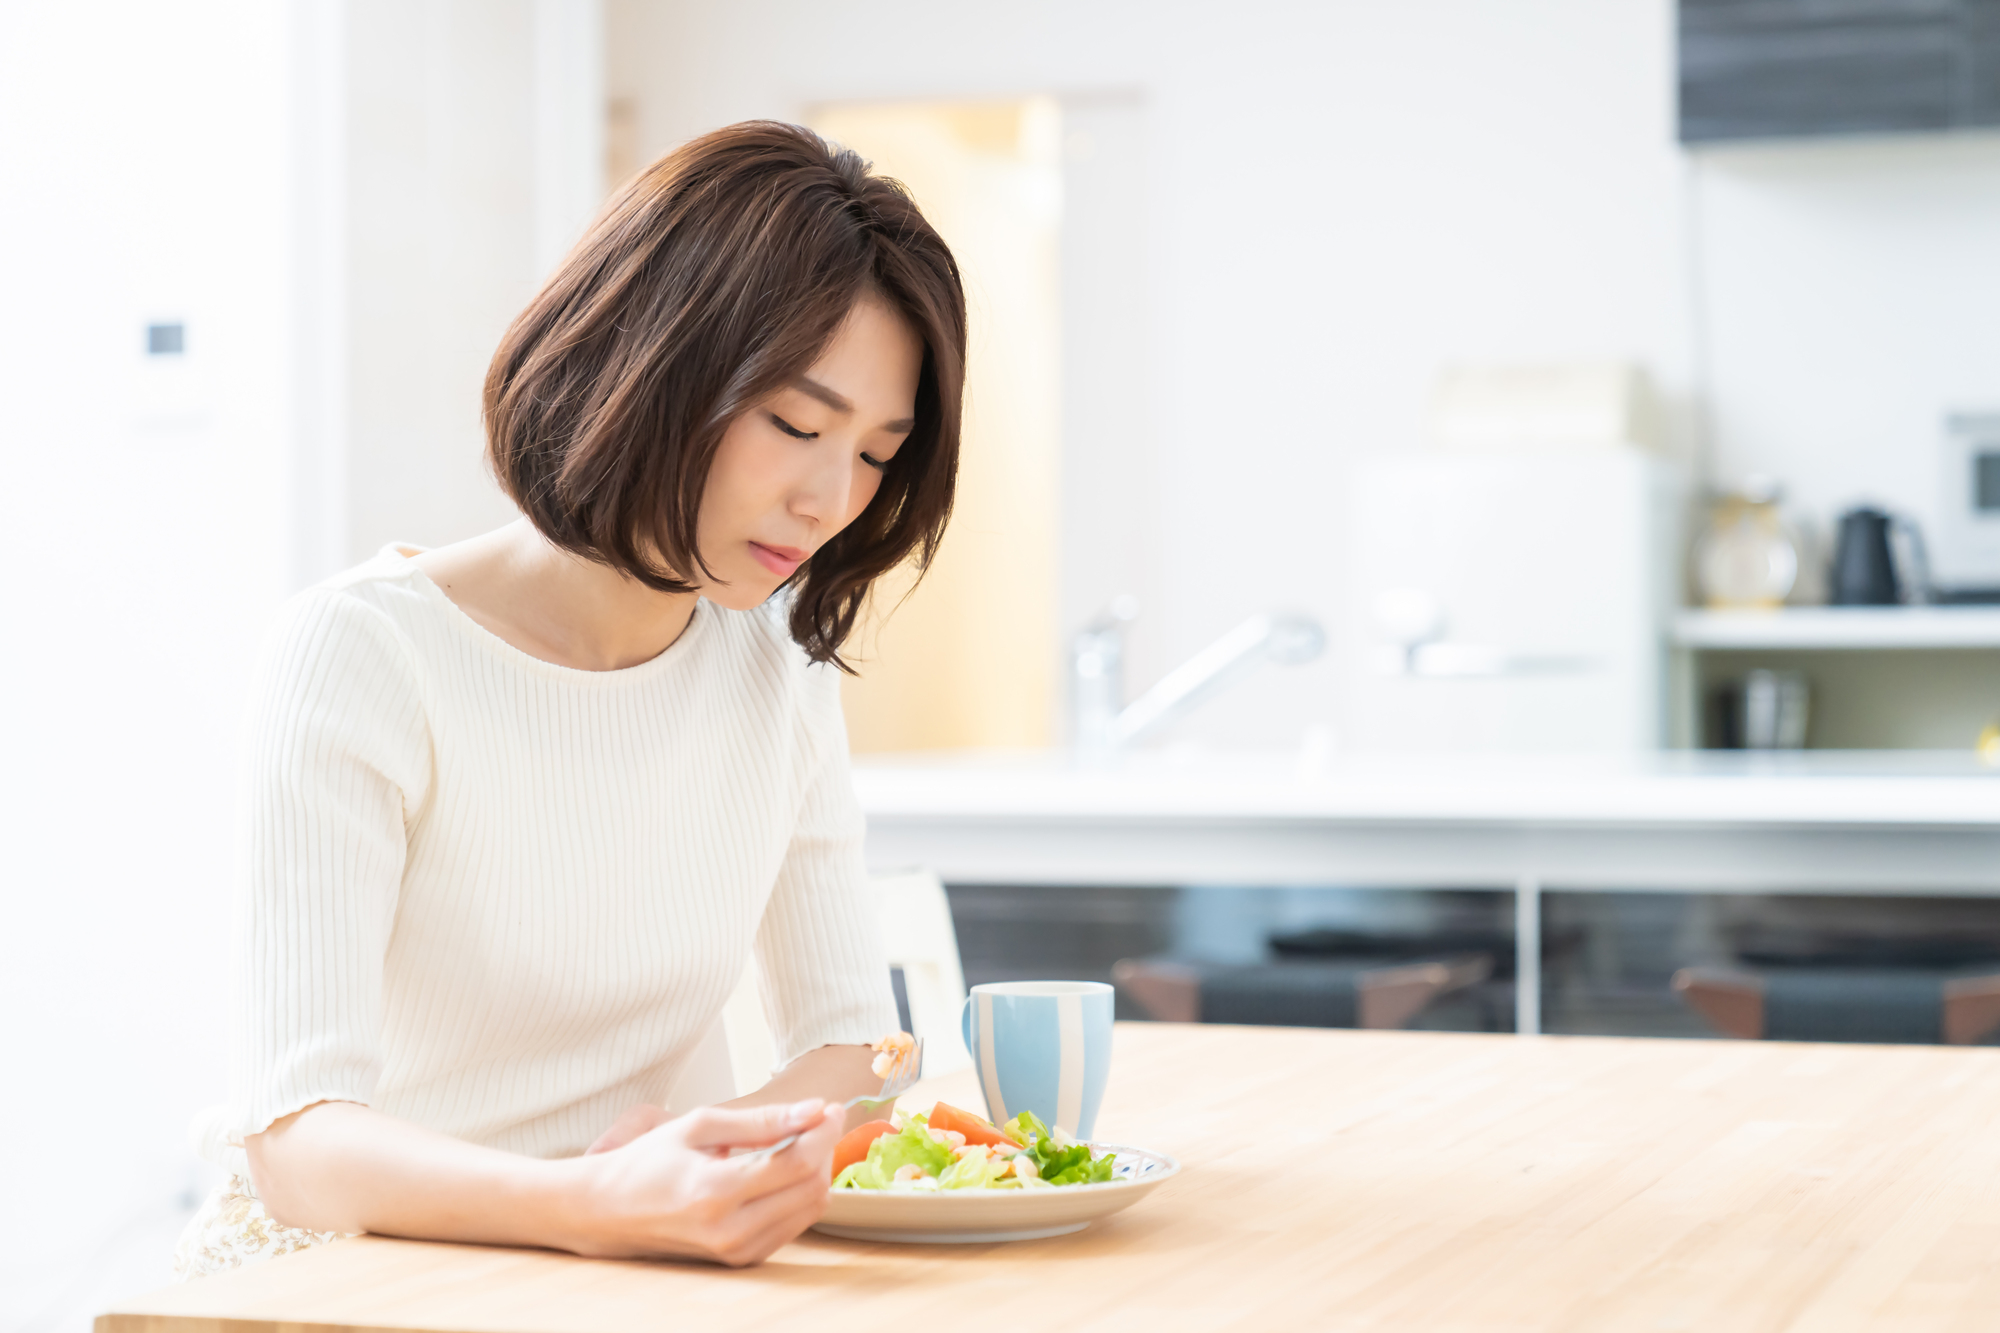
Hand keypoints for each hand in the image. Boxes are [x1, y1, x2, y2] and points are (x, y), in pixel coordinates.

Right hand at [566, 1099, 844, 1265]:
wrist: (609, 1210)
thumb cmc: (649, 1161)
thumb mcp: (699, 1126)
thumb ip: (761, 1120)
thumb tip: (814, 1111)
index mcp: (715, 1192)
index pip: (796, 1163)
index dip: (823, 1132)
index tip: (831, 1108)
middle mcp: (730, 1230)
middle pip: (810, 1187)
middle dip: (824, 1148)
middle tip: (818, 1120)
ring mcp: (736, 1251)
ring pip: (810, 1209)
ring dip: (817, 1171)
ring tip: (800, 1142)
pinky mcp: (741, 1260)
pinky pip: (793, 1225)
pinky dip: (799, 1194)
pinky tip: (784, 1170)